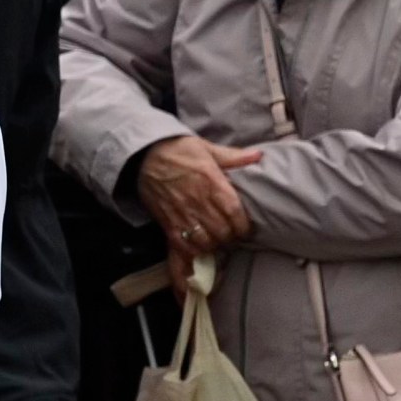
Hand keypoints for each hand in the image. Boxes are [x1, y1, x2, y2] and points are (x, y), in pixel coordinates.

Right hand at [137, 135, 260, 254]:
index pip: (235, 214)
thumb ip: (233, 157)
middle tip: (231, 236)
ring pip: (204, 242)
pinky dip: (191, 252)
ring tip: (215, 242)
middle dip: (230, 238)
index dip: (244, 226)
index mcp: (212, 184)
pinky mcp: (166, 223)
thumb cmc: (176, 150)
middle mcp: (198, 202)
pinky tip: (196, 250)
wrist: (142, 155)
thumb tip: (257, 156)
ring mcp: (181, 214)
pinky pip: (181, 246)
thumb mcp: (207, 148)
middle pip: (222, 232)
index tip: (245, 229)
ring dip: (213, 246)